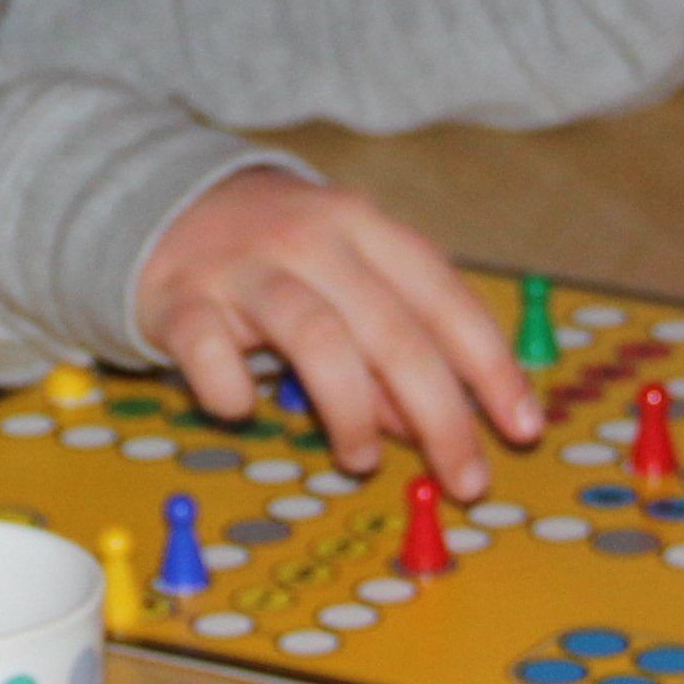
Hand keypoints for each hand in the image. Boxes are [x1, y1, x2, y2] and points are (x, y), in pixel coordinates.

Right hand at [130, 167, 533, 498]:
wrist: (160, 205)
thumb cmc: (277, 256)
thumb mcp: (345, 282)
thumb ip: (391, 346)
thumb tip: (431, 424)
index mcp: (364, 226)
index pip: (444, 298)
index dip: (491, 367)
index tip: (523, 429)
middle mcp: (311, 238)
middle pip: (393, 330)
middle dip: (441, 414)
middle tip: (467, 478)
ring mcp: (243, 266)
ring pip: (317, 338)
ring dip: (354, 412)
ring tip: (363, 458)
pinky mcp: (181, 298)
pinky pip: (212, 353)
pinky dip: (235, 392)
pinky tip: (244, 410)